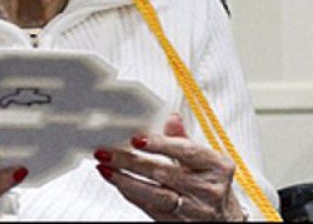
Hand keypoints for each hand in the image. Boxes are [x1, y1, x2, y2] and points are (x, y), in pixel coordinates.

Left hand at [94, 114, 245, 220]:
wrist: (226, 220)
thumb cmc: (211, 183)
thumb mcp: (206, 159)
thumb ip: (183, 138)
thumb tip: (171, 117)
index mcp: (216, 166)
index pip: (186, 151)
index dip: (160, 144)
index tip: (137, 138)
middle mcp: (207, 189)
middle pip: (164, 173)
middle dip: (132, 161)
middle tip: (108, 152)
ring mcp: (194, 210)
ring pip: (155, 194)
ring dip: (125, 179)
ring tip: (105, 167)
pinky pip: (151, 208)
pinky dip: (131, 194)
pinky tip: (117, 182)